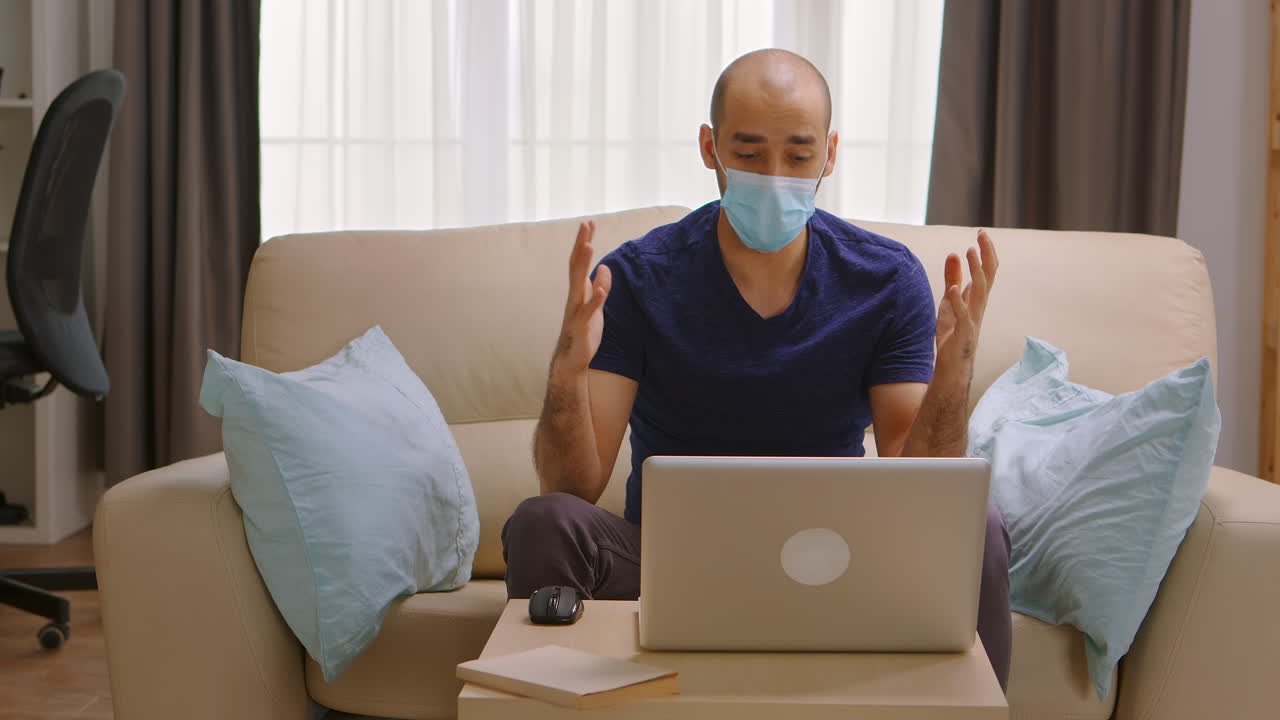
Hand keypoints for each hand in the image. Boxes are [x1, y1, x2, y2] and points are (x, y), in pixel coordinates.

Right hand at [555, 221, 611, 373]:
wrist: (572, 360)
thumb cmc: (584, 333)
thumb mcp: (596, 306)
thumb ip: (600, 287)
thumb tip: (604, 268)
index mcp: (579, 291)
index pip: (579, 262)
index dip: (584, 243)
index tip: (589, 223)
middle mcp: (574, 297)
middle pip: (576, 266)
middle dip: (581, 244)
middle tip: (586, 224)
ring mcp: (576, 311)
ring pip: (578, 283)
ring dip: (583, 264)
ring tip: (589, 246)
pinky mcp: (581, 326)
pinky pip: (588, 311)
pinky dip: (595, 300)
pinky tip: (601, 290)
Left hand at [935, 229, 997, 377]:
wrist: (952, 365)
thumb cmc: (953, 332)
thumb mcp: (949, 301)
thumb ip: (953, 278)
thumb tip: (954, 253)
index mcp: (977, 298)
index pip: (987, 271)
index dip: (986, 252)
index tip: (981, 233)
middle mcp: (979, 306)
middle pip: (987, 277)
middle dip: (986, 255)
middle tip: (981, 235)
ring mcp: (973, 319)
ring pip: (980, 292)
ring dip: (976, 272)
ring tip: (970, 252)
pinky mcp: (963, 333)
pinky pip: (963, 316)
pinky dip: (959, 302)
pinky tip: (954, 289)